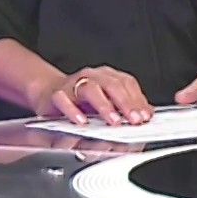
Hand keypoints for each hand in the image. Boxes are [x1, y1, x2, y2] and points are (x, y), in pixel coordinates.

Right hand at [33, 66, 152, 125]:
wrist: (49, 92)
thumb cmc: (81, 99)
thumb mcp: (107, 101)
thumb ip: (126, 106)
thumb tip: (147, 114)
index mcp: (107, 76)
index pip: (126, 83)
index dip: (137, 99)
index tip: (145, 116)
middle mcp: (92, 76)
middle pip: (112, 85)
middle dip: (125, 103)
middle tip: (133, 119)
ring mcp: (74, 84)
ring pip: (91, 89)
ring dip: (104, 105)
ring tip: (113, 120)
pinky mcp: (57, 94)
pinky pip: (64, 100)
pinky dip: (73, 110)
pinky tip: (82, 121)